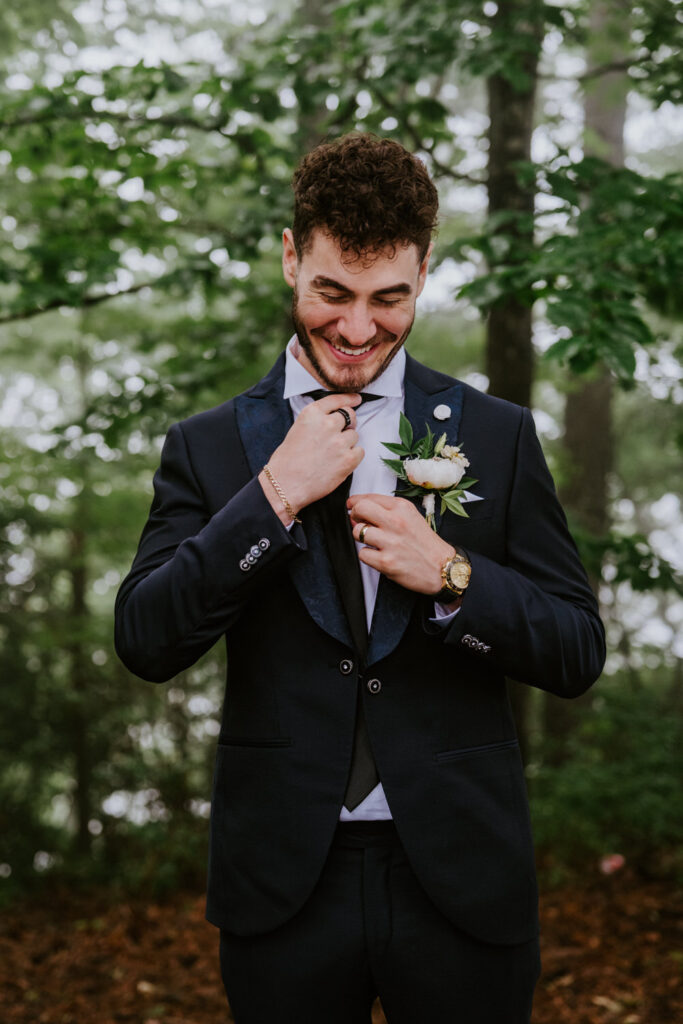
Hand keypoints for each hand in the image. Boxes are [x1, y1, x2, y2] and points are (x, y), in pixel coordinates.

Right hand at [261, 394, 363, 521]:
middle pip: (349, 416)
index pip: (336, 400)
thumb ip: (316, 422)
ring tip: (332, 455)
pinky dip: (353, 457)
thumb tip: (335, 420)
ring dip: (347, 443)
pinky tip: (339, 463)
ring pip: (354, 435)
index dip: (349, 399)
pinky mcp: (348, 459)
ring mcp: (339, 442)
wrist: (285, 486)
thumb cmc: (286, 462)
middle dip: (347, 425)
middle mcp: (327, 424)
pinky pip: (360, 452)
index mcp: (312, 414)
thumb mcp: (297, 430)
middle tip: (338, 436)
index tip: (356, 399)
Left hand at [348, 493, 454, 594]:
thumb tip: (359, 510)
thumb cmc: (425, 543)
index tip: (352, 506)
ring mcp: (391, 542)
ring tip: (374, 542)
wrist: (442, 567)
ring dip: (361, 538)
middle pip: (360, 509)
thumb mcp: (411, 517)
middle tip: (359, 522)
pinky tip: (379, 555)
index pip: (368, 498)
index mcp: (402, 508)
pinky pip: (362, 554)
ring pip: (358, 532)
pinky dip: (368, 556)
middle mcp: (396, 522)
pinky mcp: (386, 561)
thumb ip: (387, 511)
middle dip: (354, 516)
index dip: (355, 502)